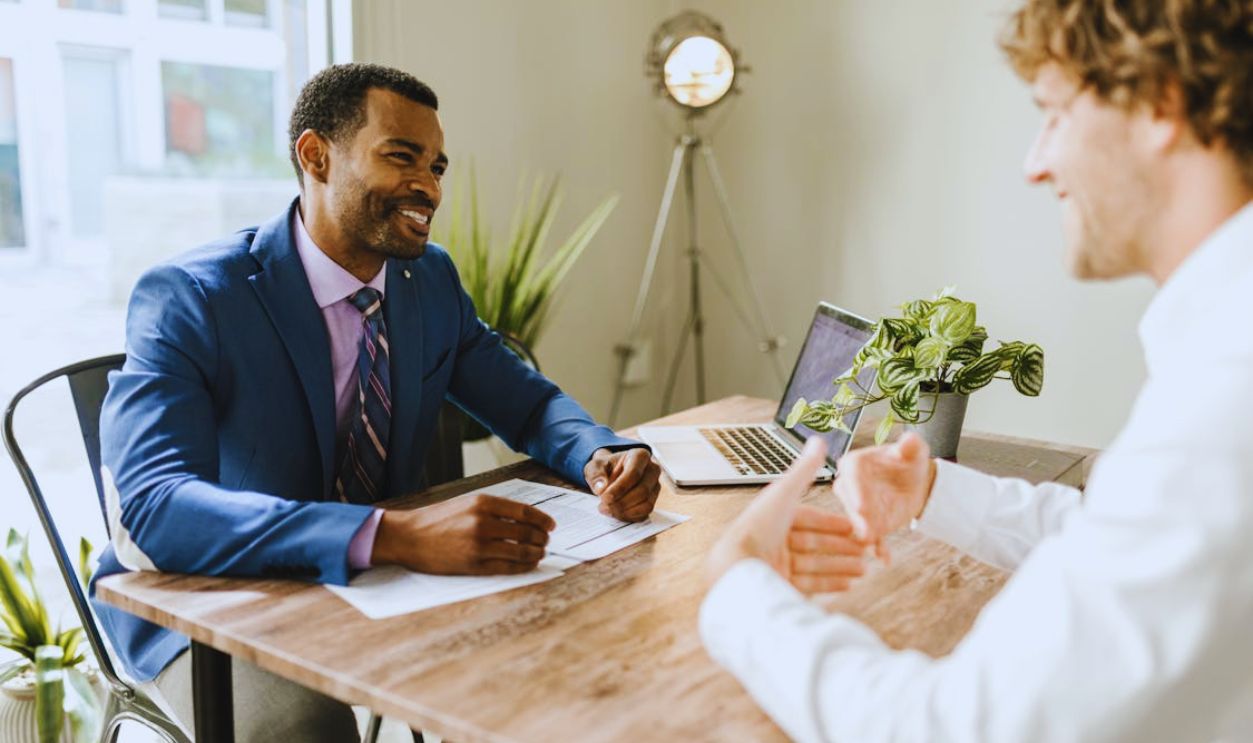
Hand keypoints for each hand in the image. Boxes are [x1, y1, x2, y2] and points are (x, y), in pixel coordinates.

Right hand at [371, 494, 555, 574]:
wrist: (408, 536)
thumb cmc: (437, 519)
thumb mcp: (466, 503)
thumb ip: (494, 509)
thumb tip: (525, 518)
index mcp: (483, 503)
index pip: (525, 512)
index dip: (543, 520)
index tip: (551, 525)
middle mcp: (483, 522)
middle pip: (527, 532)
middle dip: (542, 538)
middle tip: (546, 541)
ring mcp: (479, 545)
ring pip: (521, 551)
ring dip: (536, 553)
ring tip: (540, 553)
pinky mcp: (474, 565)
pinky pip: (508, 567)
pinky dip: (523, 566)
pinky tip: (528, 564)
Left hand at [584, 447, 661, 521]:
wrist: (610, 473)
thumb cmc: (605, 468)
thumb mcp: (594, 466)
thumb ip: (596, 475)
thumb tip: (601, 488)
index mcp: (640, 456)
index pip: (634, 473)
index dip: (619, 488)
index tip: (604, 497)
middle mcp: (652, 470)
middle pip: (642, 491)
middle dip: (621, 502)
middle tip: (603, 506)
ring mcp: (654, 486)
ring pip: (646, 504)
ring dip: (625, 511)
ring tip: (607, 510)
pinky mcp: (652, 500)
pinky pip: (644, 513)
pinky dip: (629, 516)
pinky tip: (615, 513)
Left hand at [707, 438, 869, 592]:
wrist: (739, 567)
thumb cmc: (759, 527)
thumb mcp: (785, 493)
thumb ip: (805, 469)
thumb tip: (819, 440)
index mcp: (774, 518)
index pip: (809, 519)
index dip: (832, 523)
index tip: (855, 527)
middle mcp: (774, 541)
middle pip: (815, 544)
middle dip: (842, 547)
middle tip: (866, 550)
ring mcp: (776, 565)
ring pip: (815, 565)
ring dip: (842, 566)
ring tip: (864, 569)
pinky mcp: (779, 585)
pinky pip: (810, 584)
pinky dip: (830, 584)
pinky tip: (849, 584)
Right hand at [833, 431, 936, 562]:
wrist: (914, 482)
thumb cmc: (908, 461)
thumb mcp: (914, 451)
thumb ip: (910, 446)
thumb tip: (909, 440)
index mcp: (855, 463)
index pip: (851, 475)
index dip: (856, 491)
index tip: (862, 506)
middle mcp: (849, 486)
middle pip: (850, 502)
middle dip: (857, 518)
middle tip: (866, 531)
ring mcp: (857, 508)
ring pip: (857, 522)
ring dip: (864, 535)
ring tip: (874, 545)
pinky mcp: (868, 524)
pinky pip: (872, 537)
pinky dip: (878, 548)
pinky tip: (885, 558)